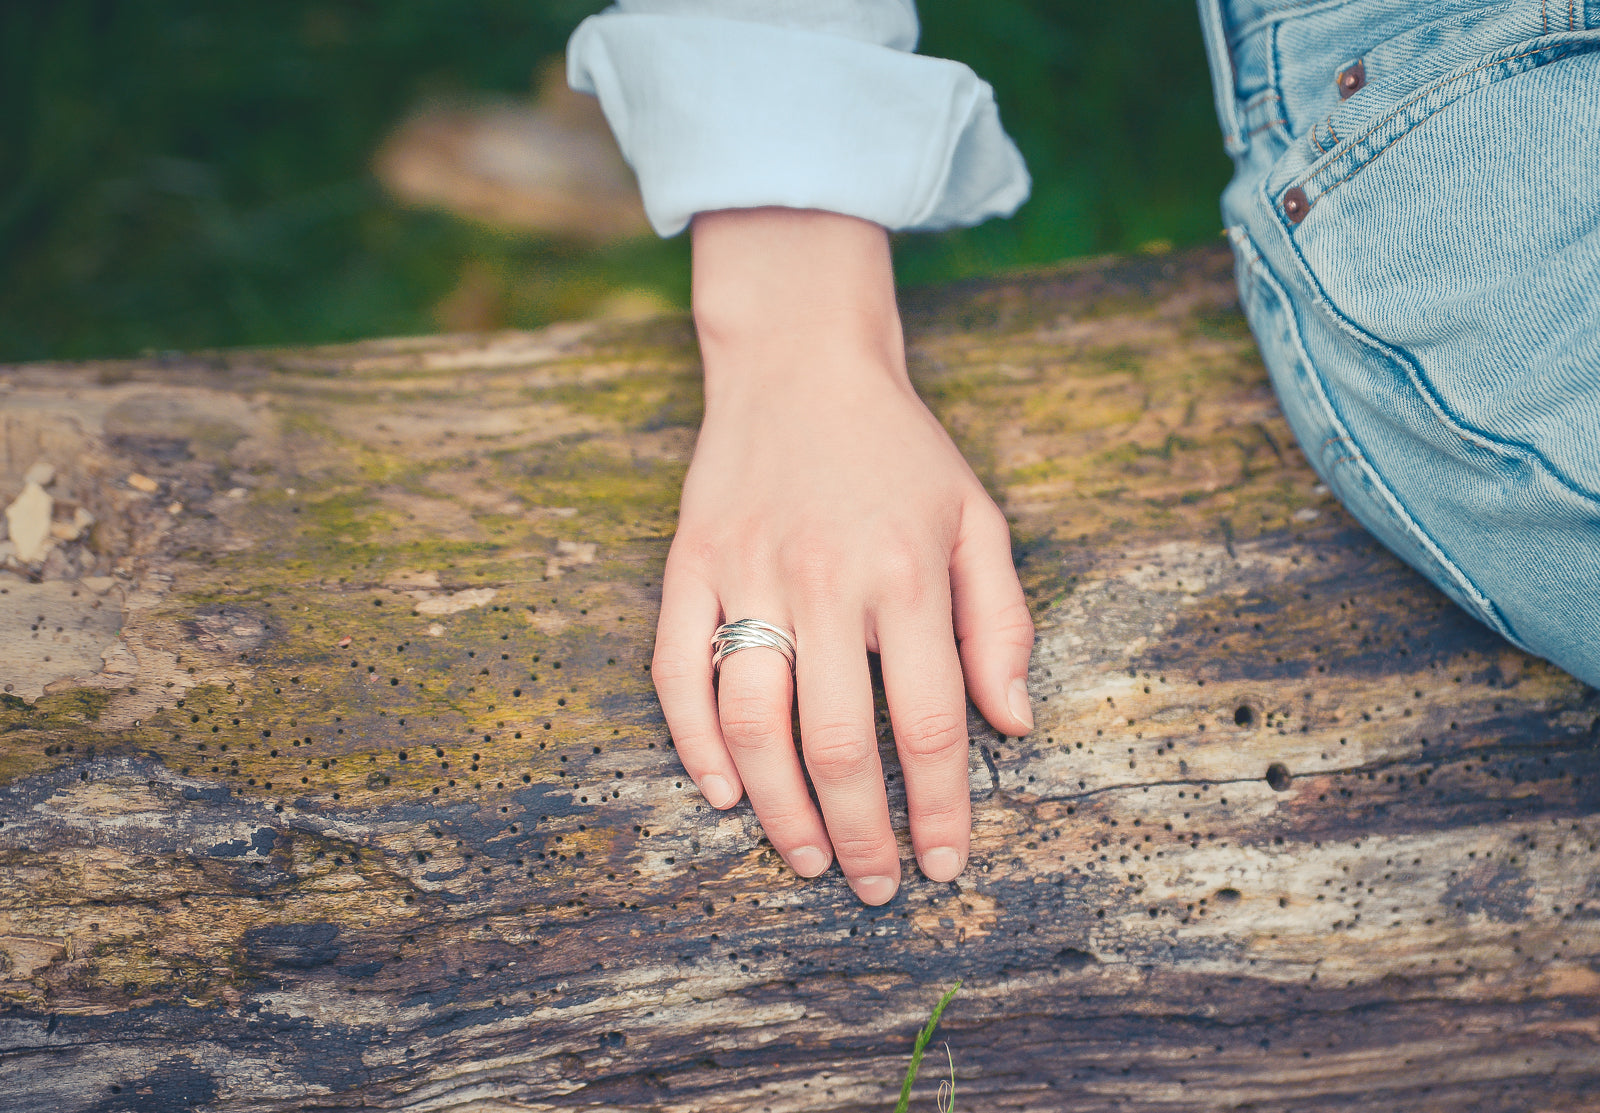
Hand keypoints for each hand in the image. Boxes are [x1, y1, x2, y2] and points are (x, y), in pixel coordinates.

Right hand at [651, 209, 1034, 903]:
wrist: (800, 362)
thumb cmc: (900, 449)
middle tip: (871, 885)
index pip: (927, 724)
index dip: (937, 807)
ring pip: (752, 722)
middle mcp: (824, 582)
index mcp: (906, 576)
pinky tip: (722, 791)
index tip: (942, 863)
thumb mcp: (977, 518)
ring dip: (778, 806)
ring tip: (807, 856)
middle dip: (859, 832)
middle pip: (836, 742)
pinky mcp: (690, 567)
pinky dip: (694, 741)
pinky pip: (678, 671)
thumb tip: (1011, 723)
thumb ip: (1001, 622)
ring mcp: (747, 575)